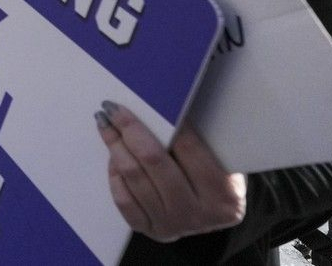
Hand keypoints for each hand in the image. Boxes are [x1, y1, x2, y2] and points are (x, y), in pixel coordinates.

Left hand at [97, 104, 245, 241]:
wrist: (211, 214)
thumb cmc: (215, 178)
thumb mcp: (221, 160)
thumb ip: (199, 140)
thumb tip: (164, 107)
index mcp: (225, 196)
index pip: (189, 148)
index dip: (168, 121)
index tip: (149, 101)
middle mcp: (198, 215)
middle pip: (154, 162)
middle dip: (130, 129)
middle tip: (113, 108)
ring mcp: (173, 226)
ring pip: (134, 179)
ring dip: (115, 146)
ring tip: (105, 124)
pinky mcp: (150, 231)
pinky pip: (124, 200)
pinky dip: (115, 175)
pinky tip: (113, 156)